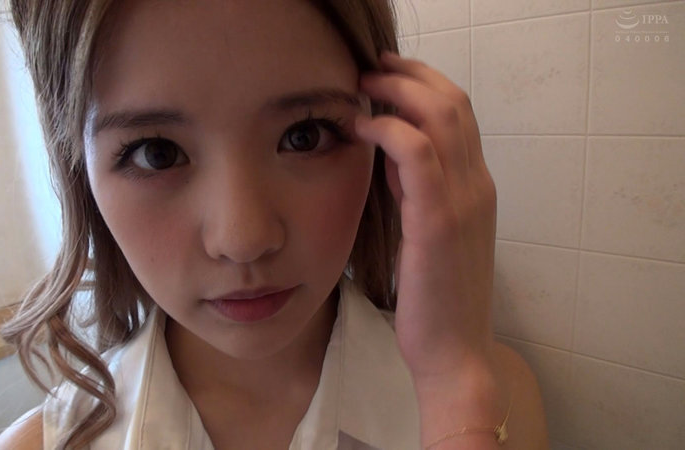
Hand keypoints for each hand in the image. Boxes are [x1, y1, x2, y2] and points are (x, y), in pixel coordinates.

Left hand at [355, 52, 497, 385]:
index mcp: (476, 187)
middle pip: (454, 101)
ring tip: (361, 85)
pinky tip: (362, 125)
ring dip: (397, 90)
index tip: (385, 75)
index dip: (422, 83)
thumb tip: (389, 156)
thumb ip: (414, 191)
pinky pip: (418, 153)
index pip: (459, 113)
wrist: (454, 351)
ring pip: (441, 116)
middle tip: (370, 66)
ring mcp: (463, 201)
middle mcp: (477, 185)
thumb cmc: (435, 297)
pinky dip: (389, 128)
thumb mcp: (427, 233)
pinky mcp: (438, 221)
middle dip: (410, 73)